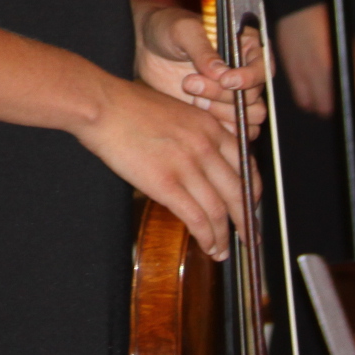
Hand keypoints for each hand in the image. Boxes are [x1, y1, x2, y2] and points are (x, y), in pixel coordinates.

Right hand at [76, 74, 250, 259]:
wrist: (103, 106)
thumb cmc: (129, 105)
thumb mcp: (176, 111)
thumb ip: (195, 135)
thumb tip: (201, 160)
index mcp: (209, 126)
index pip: (245, 164)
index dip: (252, 191)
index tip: (250, 204)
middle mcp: (205, 146)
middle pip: (238, 192)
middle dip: (246, 220)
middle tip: (248, 235)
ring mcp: (187, 166)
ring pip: (219, 210)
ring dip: (225, 235)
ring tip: (223, 249)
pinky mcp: (166, 184)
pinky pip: (197, 218)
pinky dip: (207, 237)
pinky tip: (208, 245)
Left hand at [135, 2, 267, 137]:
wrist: (147, 47)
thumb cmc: (169, 29)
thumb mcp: (183, 30)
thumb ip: (203, 50)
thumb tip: (221, 73)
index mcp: (246, 45)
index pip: (263, 66)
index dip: (249, 77)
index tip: (225, 80)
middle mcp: (246, 71)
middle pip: (254, 96)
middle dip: (223, 95)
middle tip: (190, 83)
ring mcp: (234, 94)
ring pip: (248, 116)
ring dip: (221, 112)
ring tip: (192, 96)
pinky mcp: (221, 112)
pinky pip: (236, 130)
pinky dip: (220, 127)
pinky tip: (195, 112)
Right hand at [274, 3, 354, 121]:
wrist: (301, 7)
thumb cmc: (329, 23)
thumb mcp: (351, 45)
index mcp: (348, 63)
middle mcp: (328, 71)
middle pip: (336, 109)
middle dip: (340, 109)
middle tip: (341, 103)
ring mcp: (308, 73)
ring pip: (317, 108)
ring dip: (322, 106)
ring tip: (324, 97)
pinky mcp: (292, 72)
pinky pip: (301, 100)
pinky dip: (307, 101)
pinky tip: (310, 91)